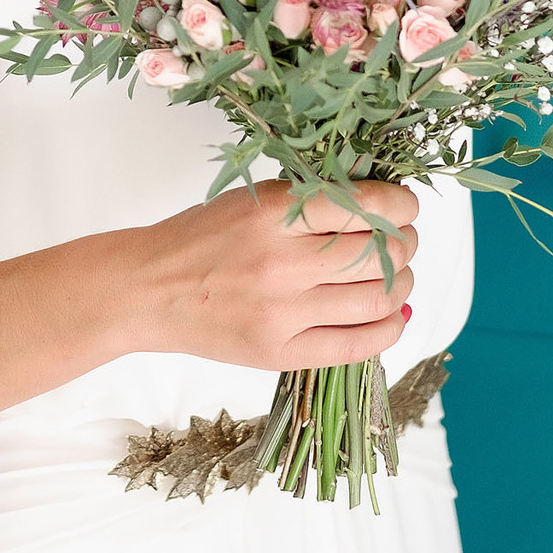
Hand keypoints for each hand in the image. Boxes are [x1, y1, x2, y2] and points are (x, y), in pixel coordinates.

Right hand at [126, 180, 416, 370]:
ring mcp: (282, 314)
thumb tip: (383, 205)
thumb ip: (311, 199)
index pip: (365, 206)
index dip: (401, 207)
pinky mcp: (280, 353)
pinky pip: (357, 345)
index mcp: (273, 214)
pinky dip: (390, 328)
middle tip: (401, 241)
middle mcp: (281, 264)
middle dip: (405, 245)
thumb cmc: (200, 239)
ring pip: (378, 299)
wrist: (147, 290)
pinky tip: (393, 314)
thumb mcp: (252, 200)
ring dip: (403, 283)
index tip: (405, 207)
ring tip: (397, 275)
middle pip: (380, 255)